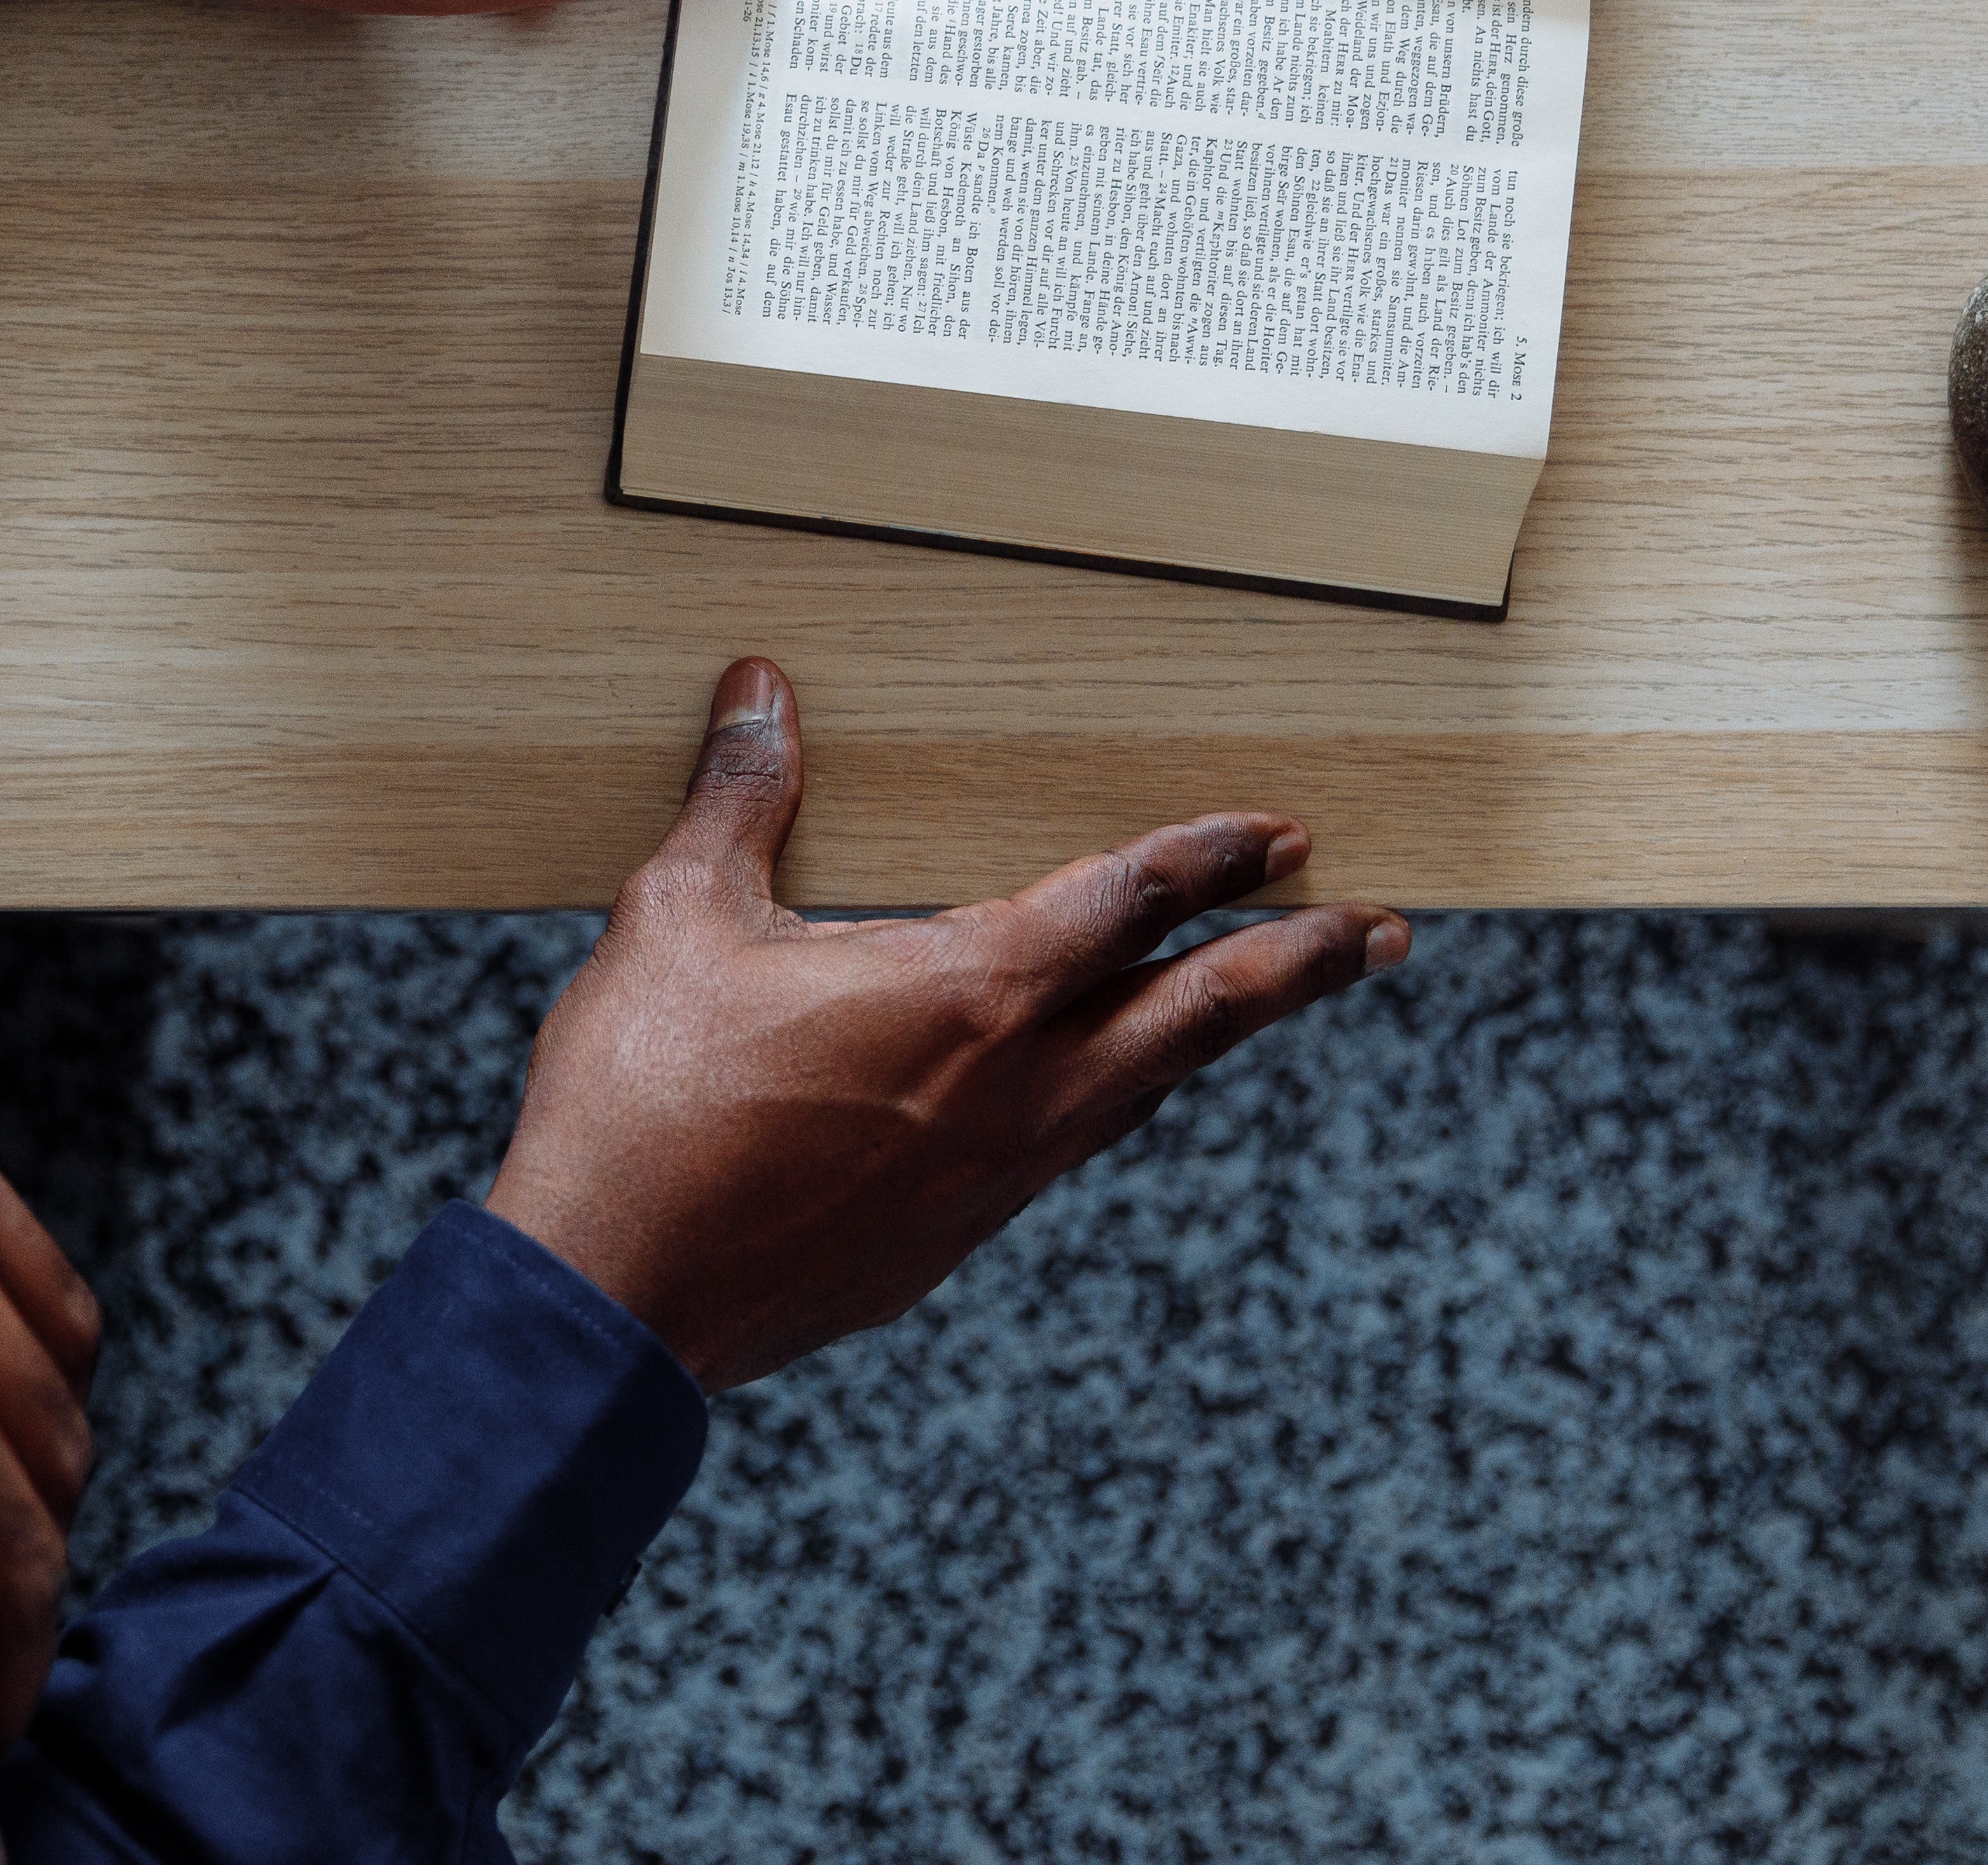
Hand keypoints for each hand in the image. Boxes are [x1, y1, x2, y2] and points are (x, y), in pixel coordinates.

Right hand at [487, 660, 1409, 1388]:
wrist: (610, 1294)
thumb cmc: (641, 1102)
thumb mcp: (679, 919)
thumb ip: (740, 800)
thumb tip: (762, 694)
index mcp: (966, 991)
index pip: (1128, 902)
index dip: (1214, 857)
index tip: (1282, 831)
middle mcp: (1014, 1089)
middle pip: (1200, 1018)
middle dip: (1298, 967)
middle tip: (1377, 934)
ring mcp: (994, 1179)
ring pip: (1142, 1094)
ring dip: (1210, 1040)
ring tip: (1259, 1002)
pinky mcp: (949, 1242)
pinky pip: (1067, 1153)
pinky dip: (1114, 1104)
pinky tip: (1098, 1096)